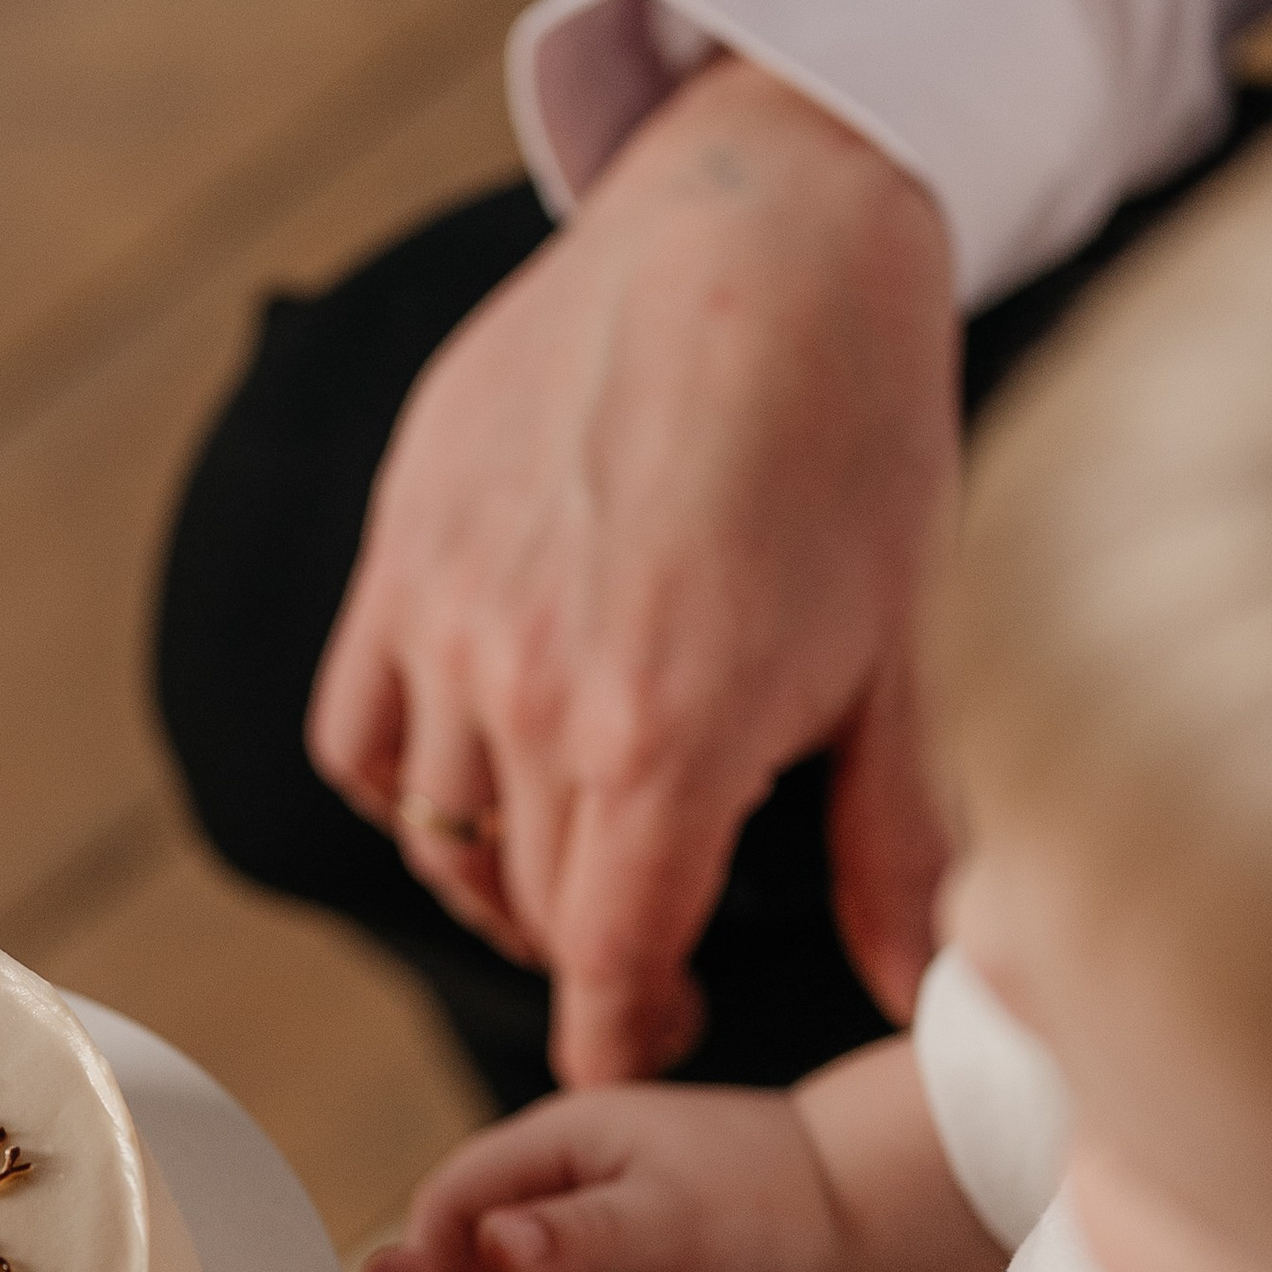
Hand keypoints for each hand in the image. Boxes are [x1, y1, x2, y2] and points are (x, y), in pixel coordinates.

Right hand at [308, 57, 957, 1084]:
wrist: (763, 227)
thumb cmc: (855, 429)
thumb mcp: (904, 651)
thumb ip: (892, 842)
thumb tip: (915, 987)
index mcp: (663, 733)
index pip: (603, 959)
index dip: (622, 1031)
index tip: (642, 1044)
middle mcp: (528, 688)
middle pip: (524, 902)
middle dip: (589, 946)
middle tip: (649, 937)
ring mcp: (446, 615)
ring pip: (434, 829)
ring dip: (499, 869)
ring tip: (574, 847)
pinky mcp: (400, 546)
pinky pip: (356, 730)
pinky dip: (403, 780)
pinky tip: (479, 761)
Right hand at [409, 1084, 853, 1271]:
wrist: (852, 1201)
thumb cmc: (774, 1203)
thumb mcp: (671, 1225)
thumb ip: (576, 1235)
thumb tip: (489, 1244)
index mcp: (557, 1141)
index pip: (450, 1203)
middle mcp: (554, 1164)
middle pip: (459, 1243)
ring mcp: (575, 1202)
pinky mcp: (601, 1240)